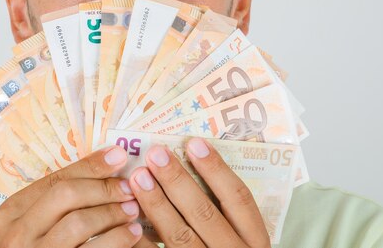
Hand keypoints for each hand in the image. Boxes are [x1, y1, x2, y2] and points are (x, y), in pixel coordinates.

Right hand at [0, 145, 143, 247]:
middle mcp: (17, 235)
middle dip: (102, 188)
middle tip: (128, 189)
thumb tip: (110, 159)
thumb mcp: (40, 222)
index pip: (55, 180)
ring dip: (112, 213)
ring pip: (78, 223)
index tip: (118, 156)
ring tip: (132, 210)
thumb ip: (63, 198)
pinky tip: (132, 234)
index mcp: (12, 213)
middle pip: (65, 196)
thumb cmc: (43, 247)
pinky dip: (117, 239)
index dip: (90, 167)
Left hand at [129, 137, 270, 247]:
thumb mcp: (241, 238)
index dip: (217, 169)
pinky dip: (142, 239)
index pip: (239, 199)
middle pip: (204, 213)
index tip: (194, 143)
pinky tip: (128, 218)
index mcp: (254, 241)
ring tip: (138, 177)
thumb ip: (223, 209)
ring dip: (156, 204)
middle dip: (177, 181)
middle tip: (155, 154)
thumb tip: (191, 161)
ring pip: (180, 237)